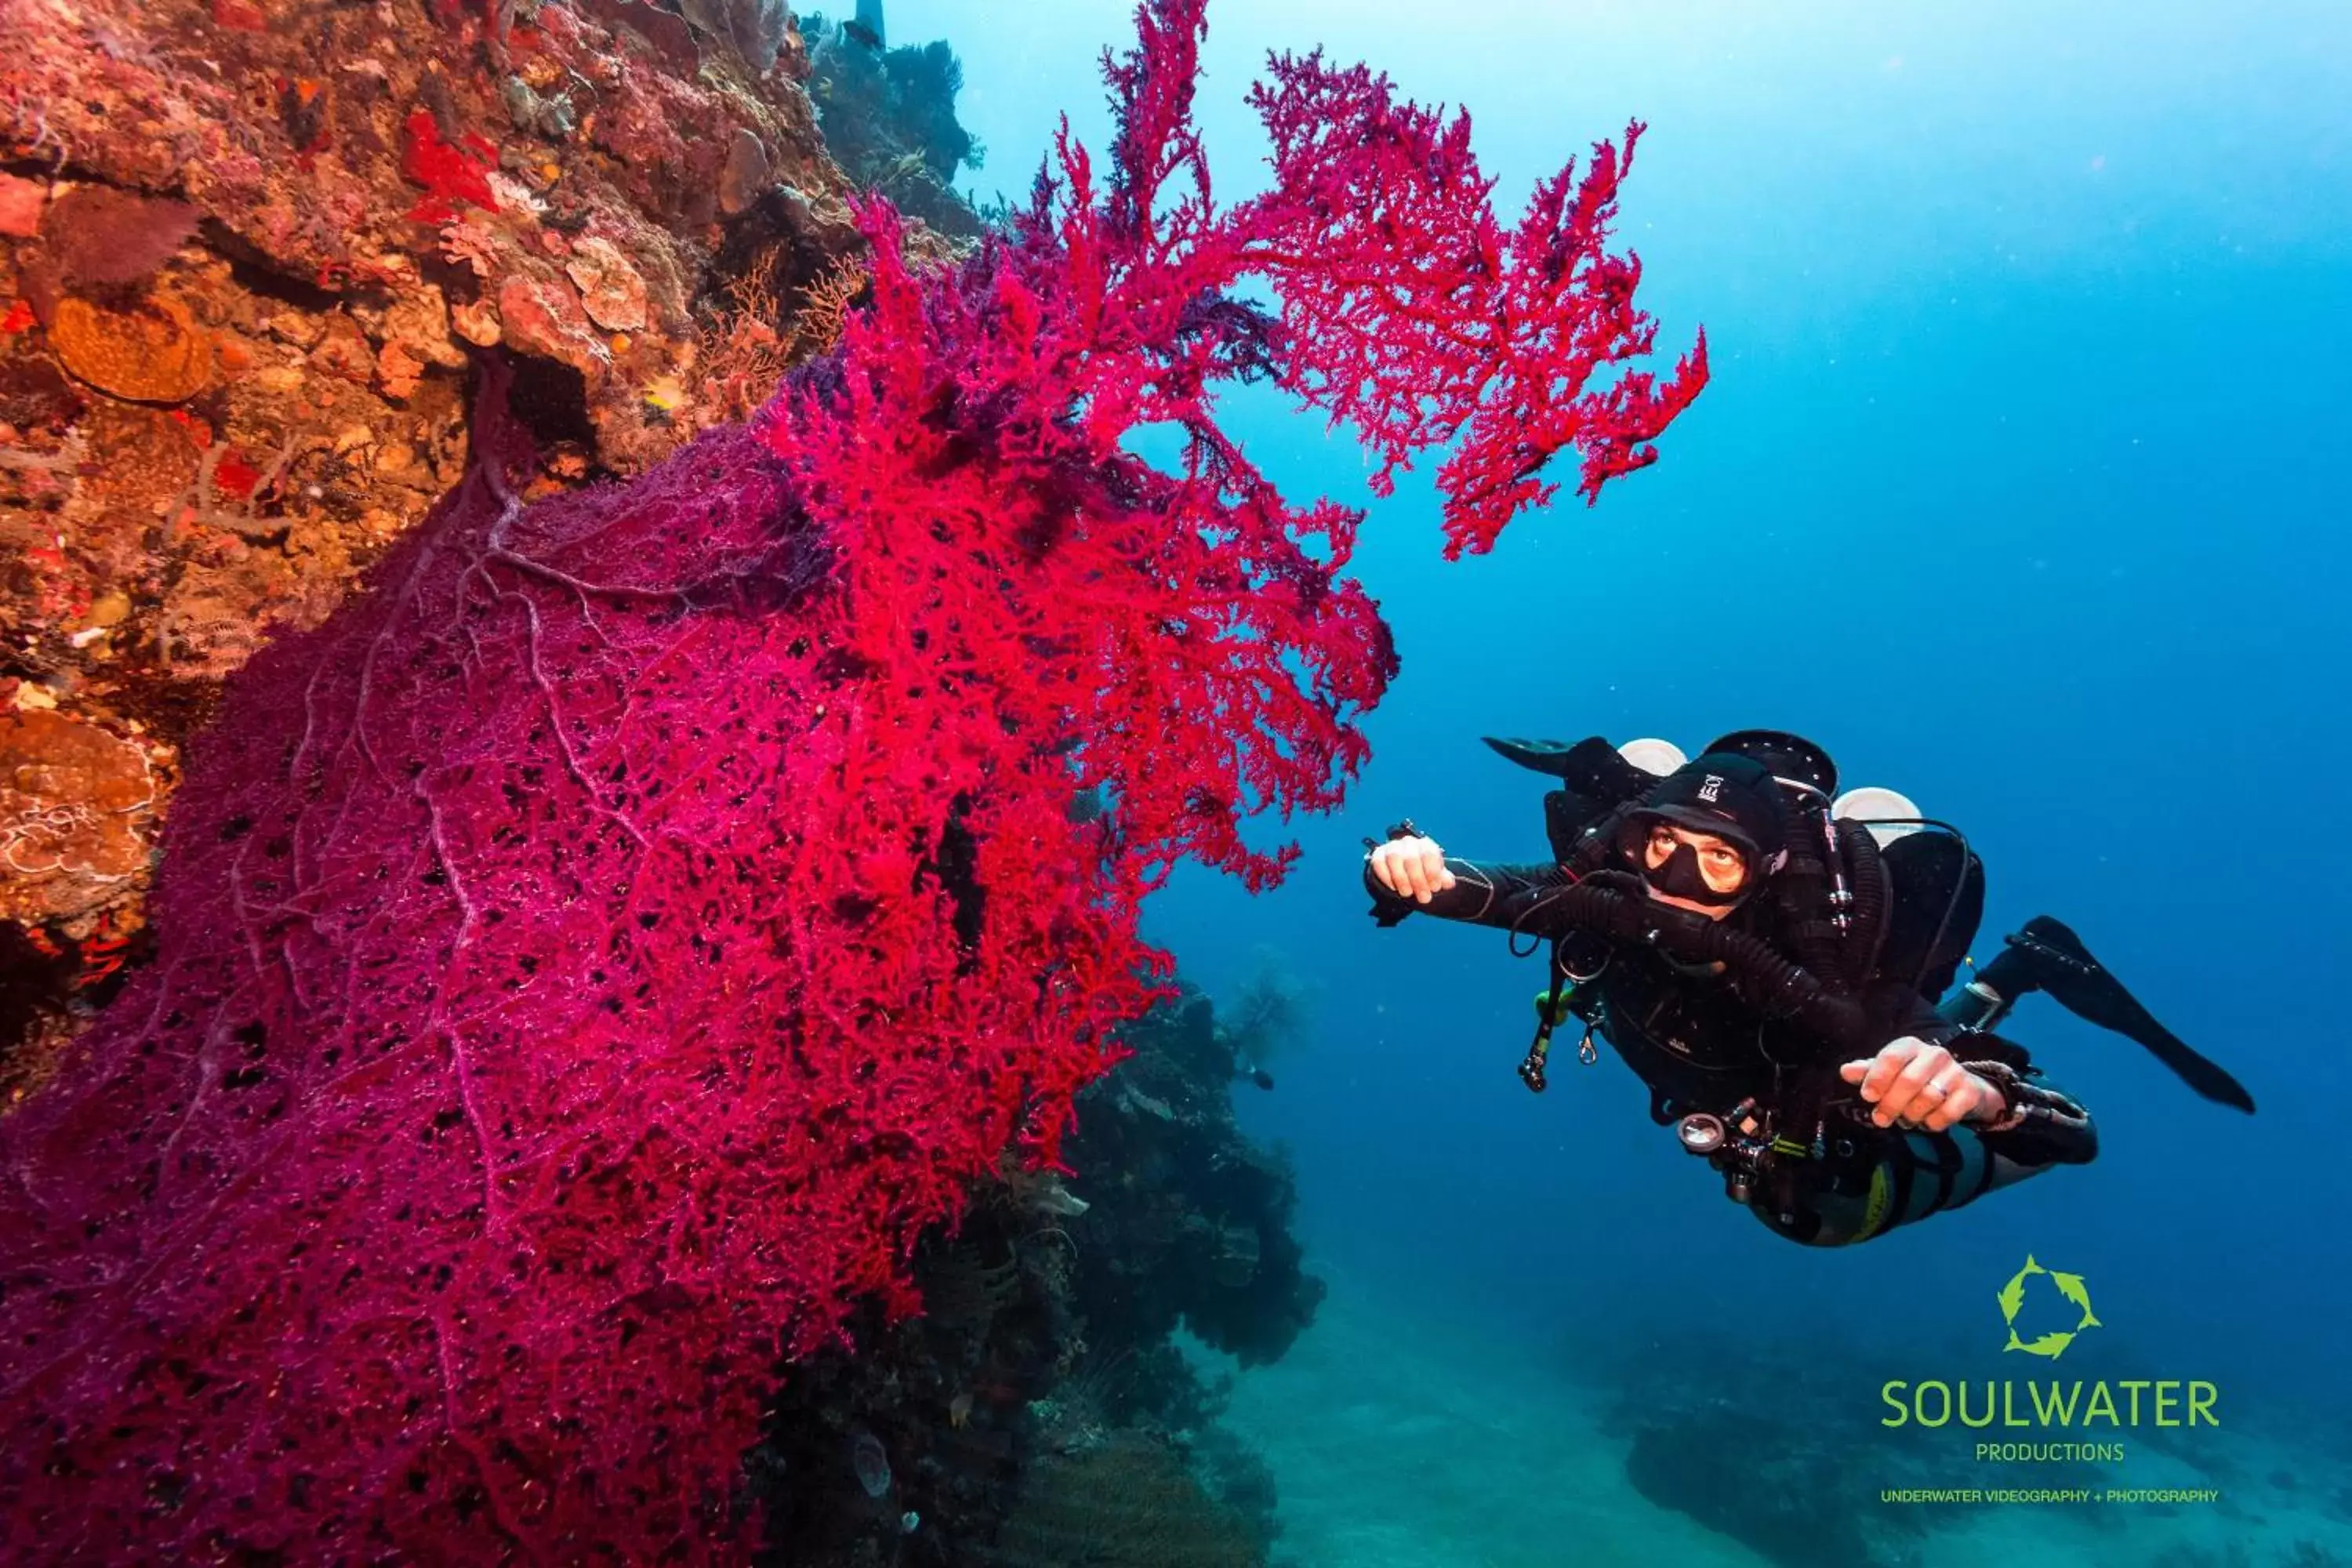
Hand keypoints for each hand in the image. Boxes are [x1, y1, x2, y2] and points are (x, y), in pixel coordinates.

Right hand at [1368, 834, 1454, 903]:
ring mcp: (1392, 847)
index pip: (1429, 853)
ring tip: (1407, 894)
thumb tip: (1449, 883)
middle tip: (1423, 898)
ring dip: (1401, 879)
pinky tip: (1394, 888)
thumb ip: (1443, 878)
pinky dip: (1386, 877)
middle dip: (1418, 881)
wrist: (1404, 869)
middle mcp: (1409, 843)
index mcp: (1426, 845)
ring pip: (1394, 858)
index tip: (1435, 888)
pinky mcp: (1378, 855)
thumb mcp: (1435, 876)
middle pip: (1411, 858)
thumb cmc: (1423, 872)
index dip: (1432, 872)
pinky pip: (1379, 863)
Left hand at [1840, 1037, 2006, 1131]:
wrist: (1963, 1088)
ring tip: (1906, 1119)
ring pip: (1928, 1098)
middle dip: (1891, 1104)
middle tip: (1881, 1119)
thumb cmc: (1917, 1078)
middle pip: (1909, 1081)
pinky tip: (1927, 1121)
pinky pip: (1948, 1113)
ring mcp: (1955, 1072)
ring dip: (1912, 1115)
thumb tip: (1846, 1071)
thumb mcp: (1890, 1072)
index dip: (1878, 1078)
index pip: (1892, 1057)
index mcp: (1910, 1046)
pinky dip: (1933, 1123)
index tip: (1868, 1097)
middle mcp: (1935, 1054)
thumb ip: (1869, 1072)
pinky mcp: (1970, 1091)